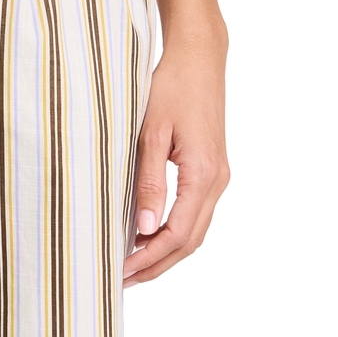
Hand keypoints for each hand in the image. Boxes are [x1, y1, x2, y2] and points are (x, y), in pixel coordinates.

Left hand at [123, 26, 229, 287]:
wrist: (199, 57)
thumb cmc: (172, 87)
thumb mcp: (151, 133)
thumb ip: (148, 183)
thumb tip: (142, 228)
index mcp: (203, 174)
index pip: (177, 234)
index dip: (148, 258)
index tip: (120, 270)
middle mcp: (217, 180)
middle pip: (189, 241)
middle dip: (156, 265)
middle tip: (121, 280)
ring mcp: (217, 177)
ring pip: (194, 232)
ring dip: (164, 253)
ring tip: (131, 266)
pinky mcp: (211, 170)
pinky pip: (195, 215)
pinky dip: (172, 233)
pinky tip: (146, 236)